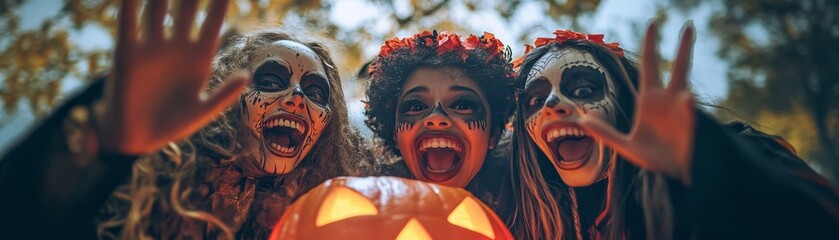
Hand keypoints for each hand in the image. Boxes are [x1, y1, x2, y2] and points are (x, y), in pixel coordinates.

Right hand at [95, 0, 247, 154]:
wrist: (137, 139)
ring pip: (158, 10)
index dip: (220, 4)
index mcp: (199, 57)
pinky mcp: (127, 54)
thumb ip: (224, 95)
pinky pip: (129, 25)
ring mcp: (152, 48)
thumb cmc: (172, 124)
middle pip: (187, 9)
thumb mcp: (202, 112)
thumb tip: (245, 76)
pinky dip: (130, 6)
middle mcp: (176, 46)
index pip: (213, 23)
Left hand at [578, 22, 696, 184]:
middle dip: (684, 45)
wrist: (677, 176)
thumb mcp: (625, 147)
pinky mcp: (693, 124)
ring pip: (687, 84)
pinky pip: (690, 112)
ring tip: (685, 55)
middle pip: (679, 65)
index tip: (653, 24)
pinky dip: (687, 106)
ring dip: (687, 69)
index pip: (651, 65)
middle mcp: (670, 100)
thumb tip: (582, 120)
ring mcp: (683, 110)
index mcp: (651, 100)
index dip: (651, 45)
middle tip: (688, 23)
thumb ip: (605, 133)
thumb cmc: (654, 158)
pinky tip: (685, 99)